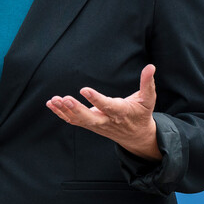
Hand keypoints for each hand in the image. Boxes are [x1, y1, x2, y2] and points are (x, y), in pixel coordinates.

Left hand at [46, 64, 161, 160]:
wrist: (137, 136)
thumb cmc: (141, 114)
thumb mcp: (148, 99)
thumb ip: (148, 83)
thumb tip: (151, 67)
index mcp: (121, 112)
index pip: (108, 106)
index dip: (96, 99)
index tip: (84, 90)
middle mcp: (107, 120)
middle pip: (90, 118)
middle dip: (76, 110)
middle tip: (65, 99)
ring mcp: (97, 124)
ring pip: (79, 120)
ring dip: (65, 111)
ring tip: (54, 100)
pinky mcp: (90, 125)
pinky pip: (74, 121)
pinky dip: (62, 114)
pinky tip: (52, 104)